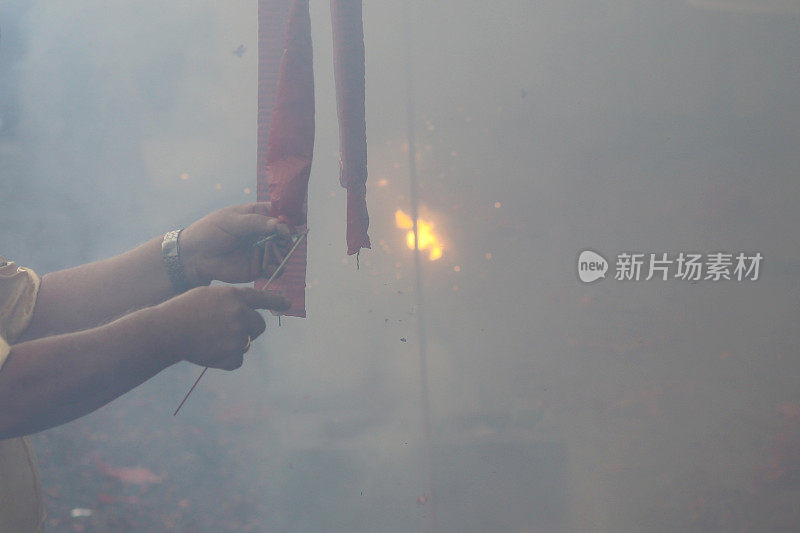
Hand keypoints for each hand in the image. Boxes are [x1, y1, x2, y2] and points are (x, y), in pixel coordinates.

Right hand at [148, 286, 289, 369]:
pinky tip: (209, 352)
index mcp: (234, 296)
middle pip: (259, 326)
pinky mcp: (231, 353)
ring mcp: (236, 334)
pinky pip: (238, 360)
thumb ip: (230, 300)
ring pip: (246, 344)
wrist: (166, 331)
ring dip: (232, 345)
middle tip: (228, 332)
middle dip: (249, 330)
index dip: (276, 300)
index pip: (261, 297)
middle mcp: (239, 313)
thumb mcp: (207, 295)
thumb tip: (246, 310)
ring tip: (209, 340)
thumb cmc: (182, 311)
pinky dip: (226, 360)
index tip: (287, 303)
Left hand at [179, 203, 292, 285]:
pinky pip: (274, 268)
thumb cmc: (210, 232)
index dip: (291, 215)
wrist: (195, 257)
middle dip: (288, 239)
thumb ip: (257, 223)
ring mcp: (262, 250)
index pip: (280, 212)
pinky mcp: (258, 267)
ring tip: (275, 258)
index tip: (299, 220)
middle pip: (285, 234)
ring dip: (283, 255)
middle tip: (283, 242)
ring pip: (282, 252)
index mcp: (257, 215)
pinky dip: (276, 269)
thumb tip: (282, 226)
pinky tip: (269, 269)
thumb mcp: (233, 221)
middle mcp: (263, 232)